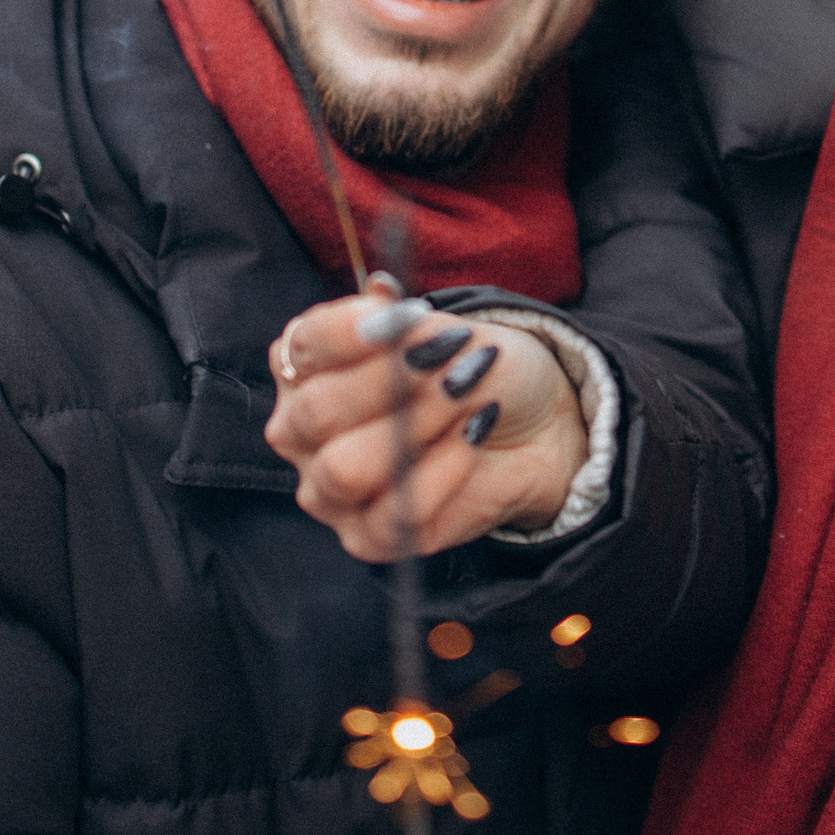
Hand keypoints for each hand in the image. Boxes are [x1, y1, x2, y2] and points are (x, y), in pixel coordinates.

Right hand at [264, 291, 586, 560]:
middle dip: (391, 381)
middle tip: (453, 358)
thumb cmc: (474, 367)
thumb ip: (409, 324)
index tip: (411, 314)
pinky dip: (444, 469)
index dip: (351, 329)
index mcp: (304, 366)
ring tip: (467, 395)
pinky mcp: (369, 537)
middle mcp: (301, 430)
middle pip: (316, 412)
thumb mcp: (449, 330)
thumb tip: (383, 297)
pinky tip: (475, 434)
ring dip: (416, 426)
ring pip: (344, 470)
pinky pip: (394, 512)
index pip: (302, 345)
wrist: (532, 424)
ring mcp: (329, 489)